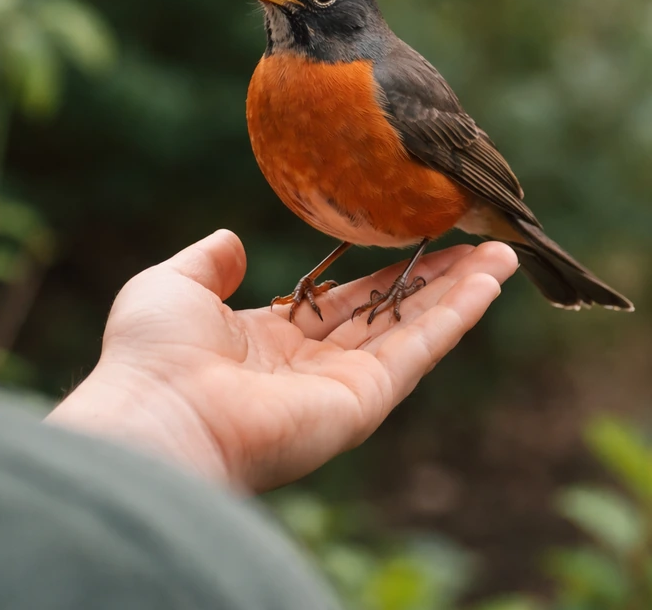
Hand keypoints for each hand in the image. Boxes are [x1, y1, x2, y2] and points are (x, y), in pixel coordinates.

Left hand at [46, 230, 517, 492]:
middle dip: (432, 278)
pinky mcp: (363, 401)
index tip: (412, 241)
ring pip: (415, 330)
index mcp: (270, 342)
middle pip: (388, 314)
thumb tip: (231, 240)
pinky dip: (458, 315)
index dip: (379, 272)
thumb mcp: (174, 286)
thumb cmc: (152, 354)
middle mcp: (312, 367)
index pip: (342, 302)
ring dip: (460, 292)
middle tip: (475, 241)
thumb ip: (208, 263)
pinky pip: (420, 350)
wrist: (157, 413)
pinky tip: (489, 282)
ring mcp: (342, 386)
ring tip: (499, 253)